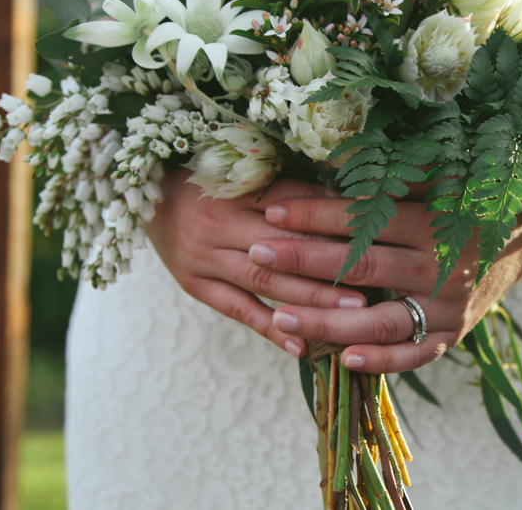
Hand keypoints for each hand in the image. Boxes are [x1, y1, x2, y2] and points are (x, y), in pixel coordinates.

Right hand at [146, 169, 370, 357]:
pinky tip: (302, 345)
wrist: (147, 198)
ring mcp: (205, 257)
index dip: (333, 221)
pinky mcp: (197, 285)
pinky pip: (239, 310)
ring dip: (311, 300)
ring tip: (352, 314)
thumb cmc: (209, 183)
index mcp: (235, 190)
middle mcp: (219, 223)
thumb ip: (289, 190)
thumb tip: (348, 201)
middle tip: (373, 285)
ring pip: (266, 282)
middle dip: (329, 267)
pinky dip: (271, 328)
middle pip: (283, 247)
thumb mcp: (242, 176)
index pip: (293, 207)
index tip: (372, 235)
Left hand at [247, 192, 521, 372]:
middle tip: (257, 256)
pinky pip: (415, 354)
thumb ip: (389, 177)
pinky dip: (381, 359)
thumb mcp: (437, 178)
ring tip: (280, 319)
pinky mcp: (454, 333)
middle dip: (304, 261)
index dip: (316, 214)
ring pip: (380, 319)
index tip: (272, 212)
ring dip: (327, 321)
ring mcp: (448, 305)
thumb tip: (322, 165)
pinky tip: (341, 359)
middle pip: (363, 267)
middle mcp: (444, 265)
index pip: (365, 218)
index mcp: (435, 219)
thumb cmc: (467, 198)